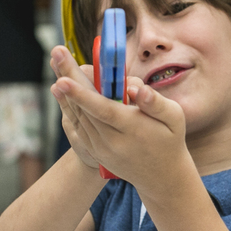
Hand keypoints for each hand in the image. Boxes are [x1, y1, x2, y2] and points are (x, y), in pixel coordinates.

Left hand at [51, 45, 189, 193]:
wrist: (161, 176)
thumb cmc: (170, 139)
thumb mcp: (174, 118)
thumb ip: (156, 102)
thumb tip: (136, 88)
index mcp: (133, 130)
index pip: (103, 110)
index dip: (82, 94)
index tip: (64, 80)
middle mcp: (112, 141)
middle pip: (85, 107)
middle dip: (68, 79)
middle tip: (56, 53)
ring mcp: (101, 148)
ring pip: (78, 115)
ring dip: (65, 89)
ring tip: (56, 61)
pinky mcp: (94, 150)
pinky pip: (78, 124)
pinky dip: (68, 104)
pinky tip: (61, 86)